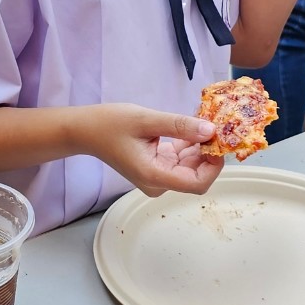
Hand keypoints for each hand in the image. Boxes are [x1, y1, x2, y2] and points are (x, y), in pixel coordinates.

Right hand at [84, 104, 222, 197]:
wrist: (86, 131)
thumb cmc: (111, 124)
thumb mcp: (147, 120)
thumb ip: (180, 126)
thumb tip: (211, 130)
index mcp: (154, 176)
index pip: (197, 184)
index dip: (214, 166)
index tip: (218, 140)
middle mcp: (158, 183)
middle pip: (196, 175)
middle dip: (209, 151)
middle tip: (214, 123)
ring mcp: (157, 177)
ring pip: (191, 167)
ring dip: (200, 146)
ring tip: (201, 121)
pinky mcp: (157, 168)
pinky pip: (181, 160)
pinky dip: (190, 145)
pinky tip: (190, 126)